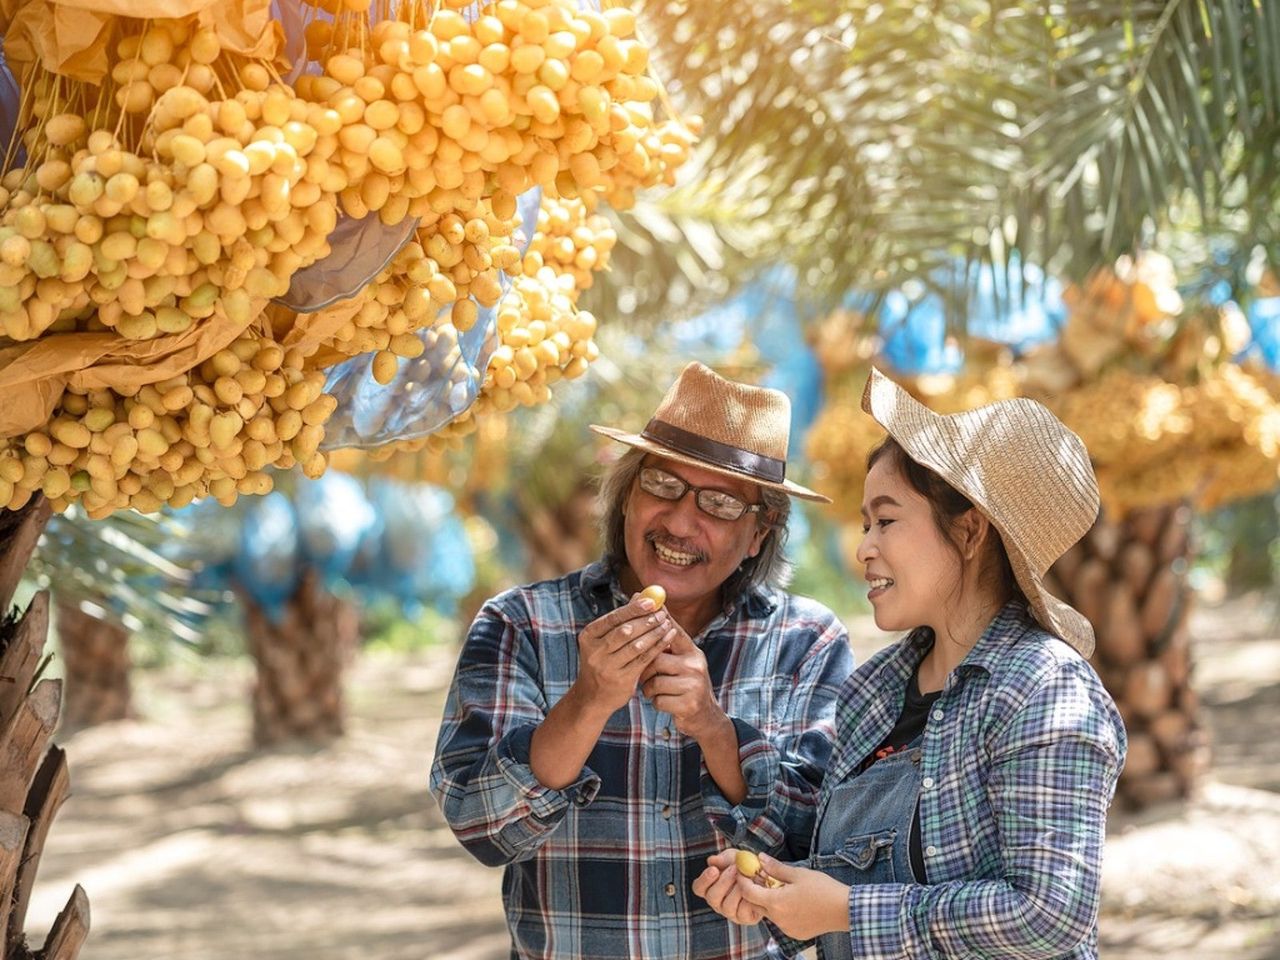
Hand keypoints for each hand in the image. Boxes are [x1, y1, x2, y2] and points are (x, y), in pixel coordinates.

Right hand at [574, 598, 675, 715]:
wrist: (593, 696)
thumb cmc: (603, 660)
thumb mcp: (605, 640)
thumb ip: (622, 619)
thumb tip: (641, 595)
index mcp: (589, 636)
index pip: (613, 618)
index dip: (633, 609)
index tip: (652, 601)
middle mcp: (595, 652)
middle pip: (625, 631)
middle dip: (647, 621)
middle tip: (662, 614)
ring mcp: (607, 667)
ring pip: (636, 646)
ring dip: (655, 633)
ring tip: (667, 624)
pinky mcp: (621, 680)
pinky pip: (644, 659)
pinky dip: (657, 647)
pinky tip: (668, 639)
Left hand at [639, 624, 722, 739]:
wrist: (706, 717)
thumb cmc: (687, 686)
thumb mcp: (684, 663)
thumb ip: (670, 646)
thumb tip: (653, 618)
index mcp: (693, 652)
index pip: (675, 631)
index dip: (662, 618)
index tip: (650, 604)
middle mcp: (696, 665)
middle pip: (656, 659)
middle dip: (646, 671)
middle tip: (645, 677)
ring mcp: (694, 685)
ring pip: (655, 682)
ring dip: (650, 690)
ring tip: (656, 691)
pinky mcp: (688, 704)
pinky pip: (659, 700)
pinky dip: (657, 703)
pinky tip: (665, 703)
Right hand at [692, 849, 766, 925]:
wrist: (765, 875)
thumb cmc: (745, 867)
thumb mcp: (734, 858)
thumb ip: (723, 859)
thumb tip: (712, 860)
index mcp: (710, 887)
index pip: (699, 888)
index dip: (704, 880)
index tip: (714, 869)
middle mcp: (718, 901)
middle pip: (712, 897)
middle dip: (724, 882)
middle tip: (734, 870)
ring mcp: (730, 911)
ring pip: (727, 906)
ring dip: (738, 890)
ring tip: (747, 878)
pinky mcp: (744, 917)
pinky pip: (743, 912)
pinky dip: (749, 899)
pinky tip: (754, 889)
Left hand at [732, 853, 850, 940]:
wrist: (845, 910)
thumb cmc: (824, 890)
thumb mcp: (799, 874)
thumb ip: (776, 867)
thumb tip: (760, 858)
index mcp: (777, 903)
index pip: (748, 893)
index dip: (743, 881)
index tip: (744, 871)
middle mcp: (778, 919)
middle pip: (756, 905)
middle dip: (755, 891)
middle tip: (761, 877)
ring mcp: (787, 928)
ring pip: (768, 913)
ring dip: (768, 901)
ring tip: (780, 887)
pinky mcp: (796, 933)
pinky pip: (780, 921)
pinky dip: (780, 910)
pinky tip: (792, 901)